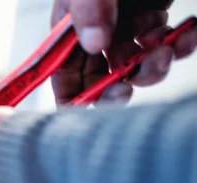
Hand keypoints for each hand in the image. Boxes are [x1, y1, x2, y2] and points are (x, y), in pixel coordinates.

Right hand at [51, 0, 196, 105]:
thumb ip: (88, 6)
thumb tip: (94, 44)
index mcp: (73, 19)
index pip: (63, 68)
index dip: (71, 92)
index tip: (86, 107)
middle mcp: (100, 24)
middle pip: (101, 73)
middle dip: (116, 84)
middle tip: (127, 86)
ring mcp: (132, 18)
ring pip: (138, 63)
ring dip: (153, 65)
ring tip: (165, 48)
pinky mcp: (161, 11)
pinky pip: (172, 42)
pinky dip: (183, 43)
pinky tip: (188, 32)